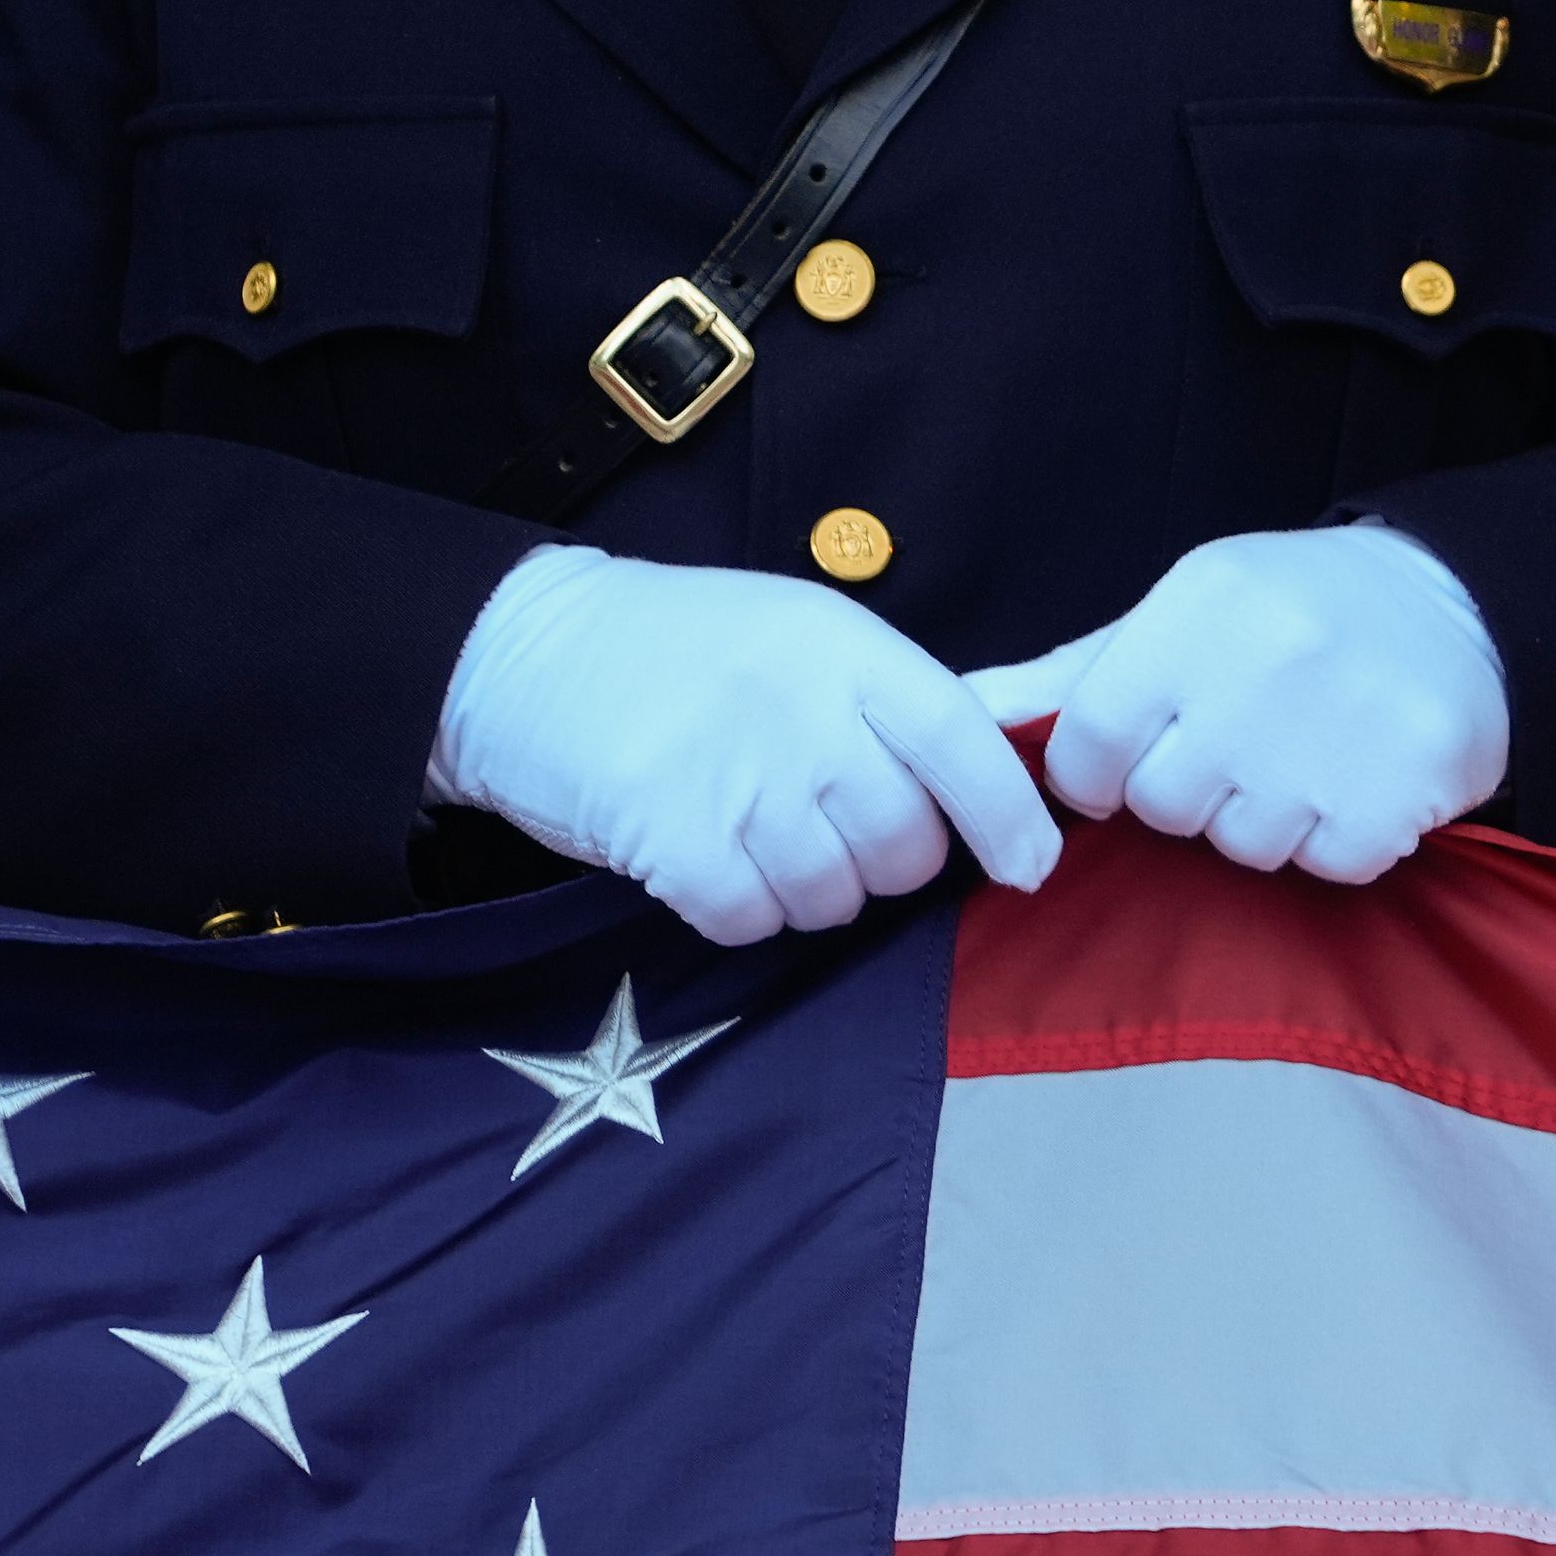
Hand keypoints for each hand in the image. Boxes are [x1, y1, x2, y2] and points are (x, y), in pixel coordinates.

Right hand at [432, 549, 1060, 945]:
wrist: (522, 654)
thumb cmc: (674, 652)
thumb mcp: (792, 634)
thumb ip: (881, 701)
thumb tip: (989, 790)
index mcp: (845, 648)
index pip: (965, 742)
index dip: (1010, 816)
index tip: (1033, 865)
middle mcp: (804, 710)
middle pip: (906, 846)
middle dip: (880, 862)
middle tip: (824, 829)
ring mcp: (739, 776)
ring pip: (833, 898)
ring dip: (804, 891)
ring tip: (750, 834)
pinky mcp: (676, 839)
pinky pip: (753, 921)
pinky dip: (737, 911)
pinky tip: (704, 860)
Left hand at [966, 524, 1508, 884]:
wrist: (1465, 608)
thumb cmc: (1296, 612)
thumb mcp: (1184, 612)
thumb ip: (1073, 674)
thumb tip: (962, 711)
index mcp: (1195, 613)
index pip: (1088, 740)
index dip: (1099, 771)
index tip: (1135, 758)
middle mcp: (1261, 667)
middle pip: (1162, 804)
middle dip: (1189, 792)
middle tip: (1241, 745)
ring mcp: (1334, 734)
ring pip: (1241, 843)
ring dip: (1264, 818)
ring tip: (1303, 755)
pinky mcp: (1398, 792)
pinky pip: (1325, 863)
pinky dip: (1336, 839)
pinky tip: (1354, 779)